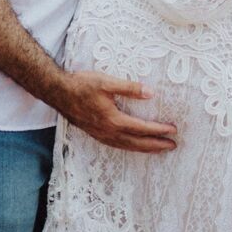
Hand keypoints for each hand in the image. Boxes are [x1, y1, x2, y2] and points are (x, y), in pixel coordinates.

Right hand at [54, 70, 177, 152]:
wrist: (58, 92)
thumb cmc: (82, 85)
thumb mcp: (107, 82)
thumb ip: (129, 88)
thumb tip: (150, 93)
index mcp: (113, 120)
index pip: (142, 128)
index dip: (158, 130)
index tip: (173, 130)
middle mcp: (108, 132)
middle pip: (137, 143)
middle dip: (156, 145)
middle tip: (172, 145)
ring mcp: (101, 135)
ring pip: (127, 147)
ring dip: (144, 149)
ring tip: (158, 149)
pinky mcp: (96, 134)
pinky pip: (117, 145)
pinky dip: (130, 148)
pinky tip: (134, 146)